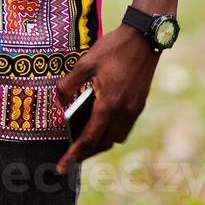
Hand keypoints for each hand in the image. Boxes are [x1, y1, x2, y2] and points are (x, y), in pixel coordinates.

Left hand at [54, 25, 160, 174]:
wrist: (144, 39)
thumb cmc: (113, 48)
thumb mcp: (85, 62)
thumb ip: (69, 84)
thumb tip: (60, 101)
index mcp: (109, 103)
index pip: (90, 138)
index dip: (74, 154)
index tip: (63, 166)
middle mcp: (124, 112)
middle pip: (104, 143)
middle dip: (86, 153)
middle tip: (69, 157)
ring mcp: (134, 109)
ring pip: (116, 137)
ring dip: (100, 143)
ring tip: (82, 142)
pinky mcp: (139, 104)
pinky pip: (124, 127)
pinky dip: (111, 132)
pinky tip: (99, 124)